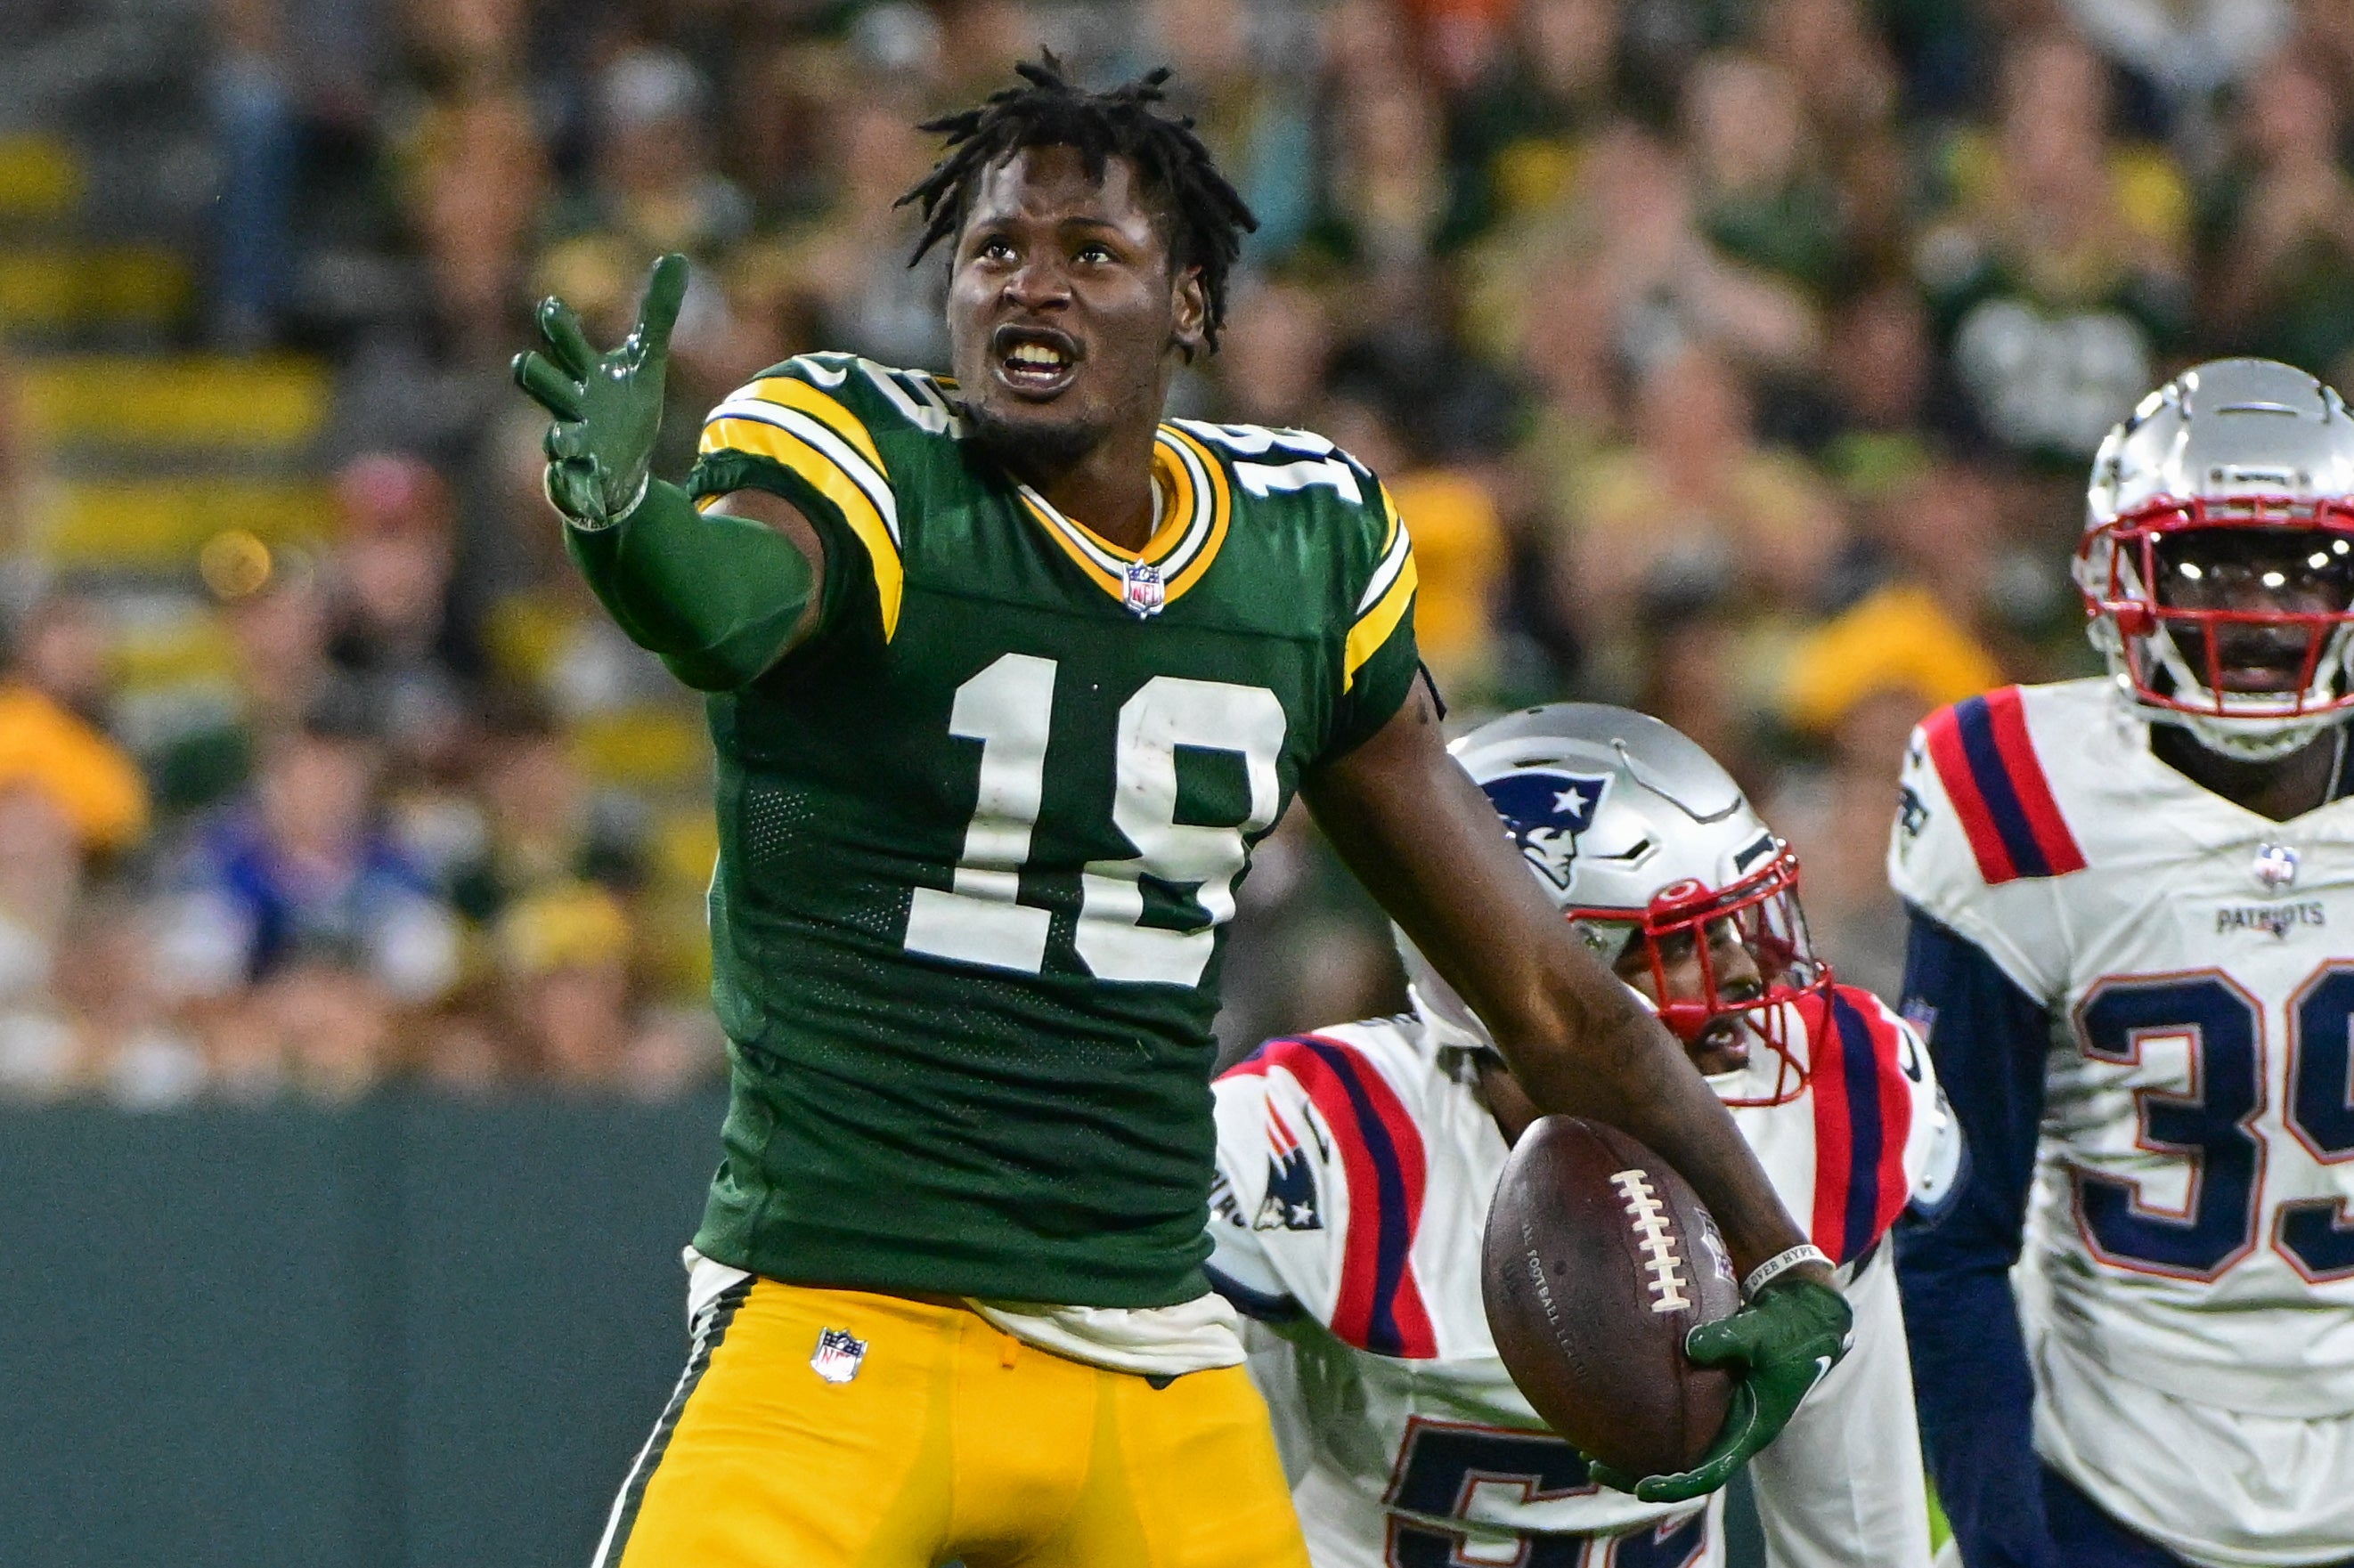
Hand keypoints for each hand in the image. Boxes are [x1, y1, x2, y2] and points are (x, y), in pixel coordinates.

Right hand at [512, 253, 687, 527]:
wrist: (621, 471)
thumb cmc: (624, 408)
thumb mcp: (646, 363)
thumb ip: (656, 314)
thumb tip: (676, 258)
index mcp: (584, 375)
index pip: (565, 344)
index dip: (556, 326)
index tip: (551, 306)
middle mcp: (570, 406)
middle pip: (543, 385)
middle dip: (534, 374)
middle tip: (524, 362)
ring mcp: (572, 444)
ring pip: (555, 439)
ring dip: (557, 439)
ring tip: (558, 440)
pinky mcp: (580, 482)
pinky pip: (571, 486)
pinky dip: (576, 490)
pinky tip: (584, 494)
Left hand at [1587, 1276, 1852, 1502]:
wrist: (1803, 1317)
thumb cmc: (1788, 1329)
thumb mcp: (1765, 1333)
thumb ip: (1732, 1339)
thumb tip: (1691, 1345)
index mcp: (1750, 1431)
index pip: (1710, 1474)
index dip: (1675, 1485)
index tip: (1641, 1488)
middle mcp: (1731, 1430)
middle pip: (1681, 1467)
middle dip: (1636, 1473)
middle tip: (1593, 1466)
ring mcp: (1719, 1415)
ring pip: (1672, 1444)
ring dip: (1633, 1448)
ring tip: (1587, 1444)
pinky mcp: (1709, 1396)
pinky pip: (1672, 1416)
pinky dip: (1643, 1414)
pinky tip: (1607, 1399)